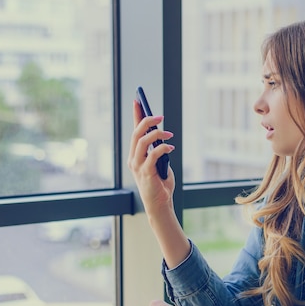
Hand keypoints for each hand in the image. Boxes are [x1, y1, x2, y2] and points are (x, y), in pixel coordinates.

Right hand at [127, 100, 175, 215]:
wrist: (160, 205)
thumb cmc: (161, 185)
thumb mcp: (160, 164)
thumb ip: (158, 152)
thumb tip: (162, 138)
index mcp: (135, 155)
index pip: (134, 131)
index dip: (136, 115)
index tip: (138, 101)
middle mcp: (133, 159)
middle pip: (136, 134)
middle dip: (147, 121)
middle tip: (160, 116)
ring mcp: (137, 166)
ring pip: (142, 142)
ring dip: (156, 134)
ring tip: (169, 134)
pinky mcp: (145, 173)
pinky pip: (152, 155)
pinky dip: (162, 148)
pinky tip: (171, 148)